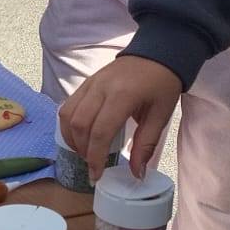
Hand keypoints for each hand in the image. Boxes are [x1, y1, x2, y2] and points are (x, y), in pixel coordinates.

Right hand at [60, 57, 181, 179]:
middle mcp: (101, 88)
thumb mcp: (161, 116)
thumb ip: (146, 145)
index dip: (95, 157)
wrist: (158, 53)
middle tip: (92, 165)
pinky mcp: (86, 82)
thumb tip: (136, 174)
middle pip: (79, 125)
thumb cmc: (162, 84)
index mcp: (123, 96)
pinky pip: (68, 105)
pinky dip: (69, 125)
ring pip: (67, 115)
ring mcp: (91, 83)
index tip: (96, 176)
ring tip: (84, 152)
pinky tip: (80, 136)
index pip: (100, 131)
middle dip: (82, 151)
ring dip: (71, 138)